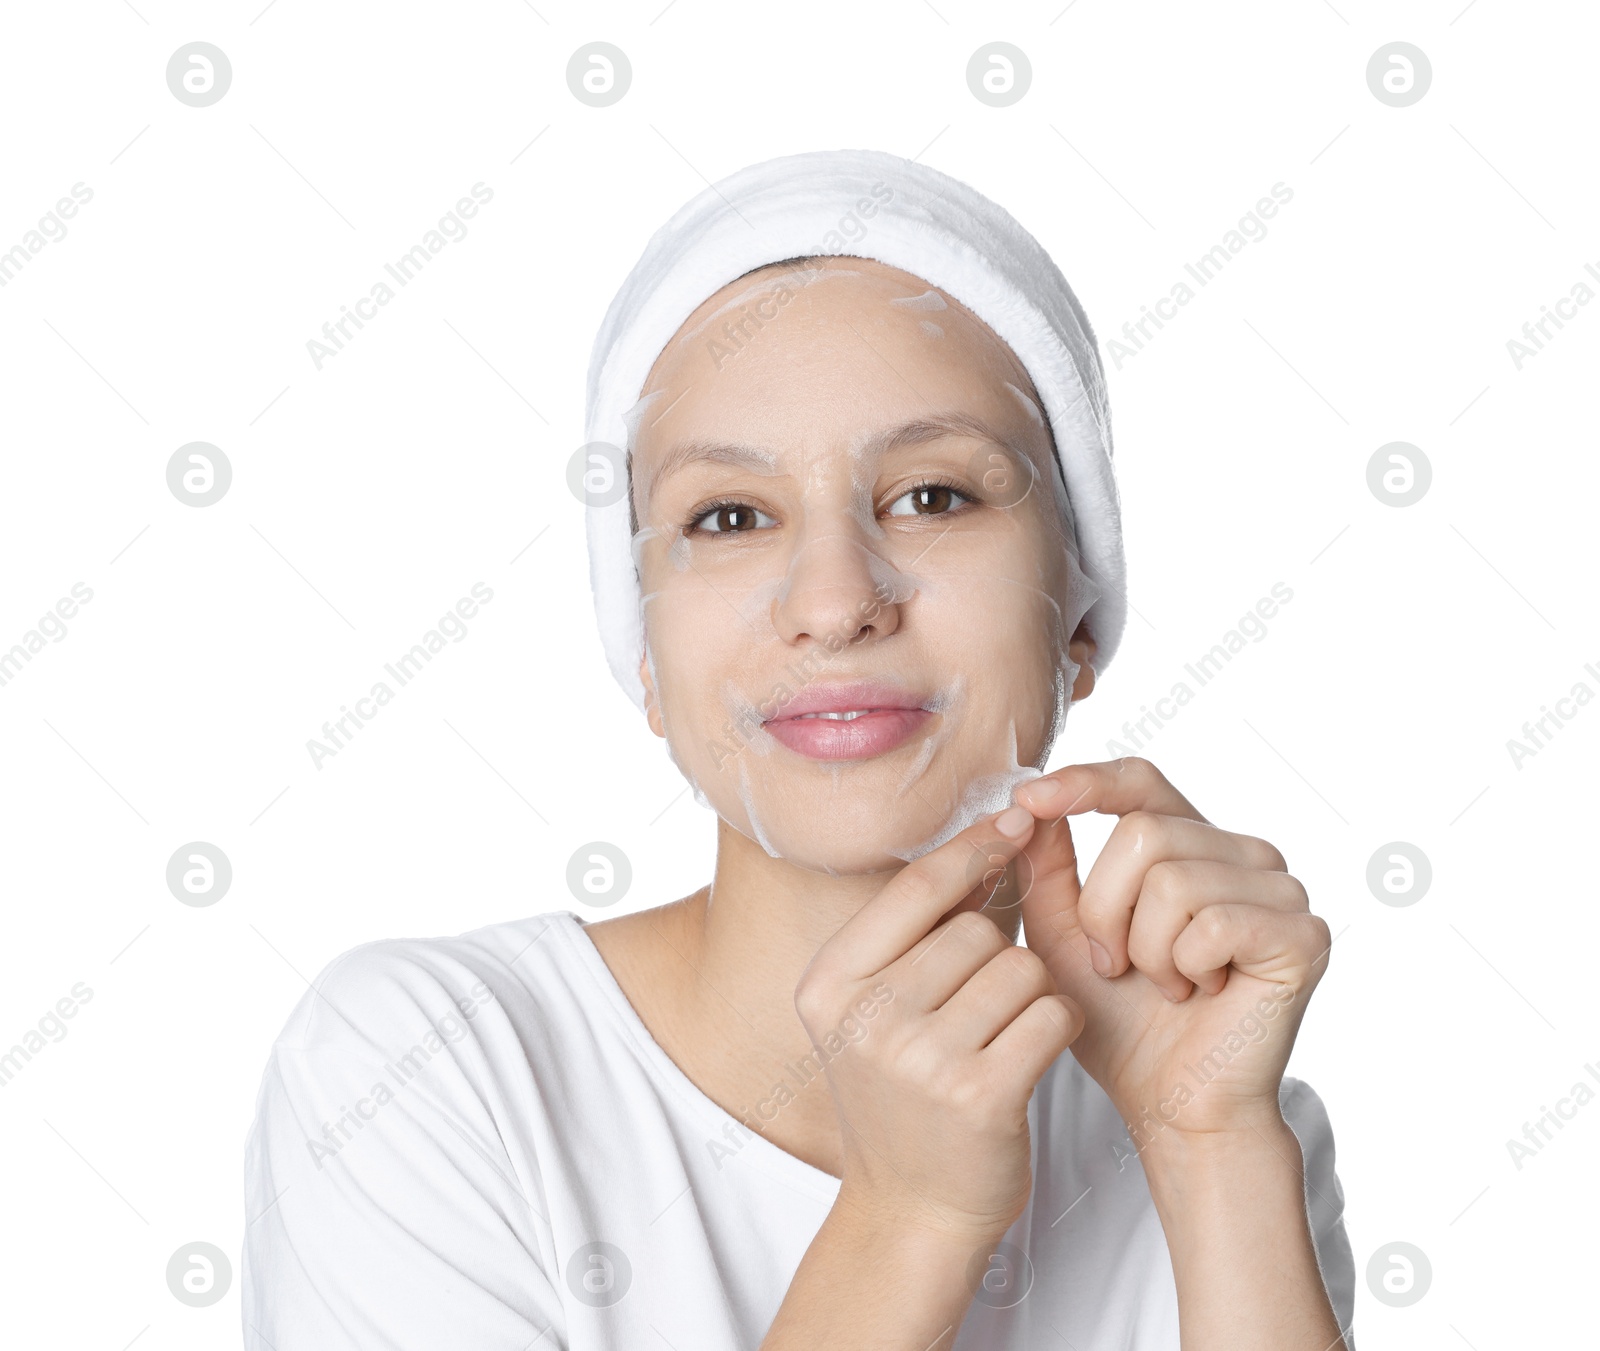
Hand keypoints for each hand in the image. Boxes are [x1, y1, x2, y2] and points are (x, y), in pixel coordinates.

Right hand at [795, 805, 1082, 1242]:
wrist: (909, 1213)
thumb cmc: (905, 1097)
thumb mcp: (880, 1009)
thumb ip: (925, 928)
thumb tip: (1003, 826)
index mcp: (829, 984)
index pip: (917, 886)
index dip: (974, 849)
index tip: (1015, 825)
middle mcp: (865, 1017)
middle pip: (974, 931)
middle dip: (1001, 954)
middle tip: (987, 1003)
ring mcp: (919, 1059)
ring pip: (1021, 970)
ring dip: (1033, 993)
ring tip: (1005, 1034)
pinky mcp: (979, 1096)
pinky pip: (1051, 1015)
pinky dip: (1058, 1025)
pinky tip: (1034, 1052)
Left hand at [1010, 758, 1331, 1146]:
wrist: (1170, 1104)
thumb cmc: (1119, 1022)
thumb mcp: (1060, 936)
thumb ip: (1046, 868)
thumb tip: (1031, 801)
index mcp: (1191, 843)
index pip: (1141, 780)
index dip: (1085, 782)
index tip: (1029, 801)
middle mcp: (1244, 854)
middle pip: (1144, 831)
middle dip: (1104, 909)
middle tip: (1117, 966)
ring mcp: (1282, 890)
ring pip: (1174, 879)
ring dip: (1145, 948)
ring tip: (1164, 984)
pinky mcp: (1303, 935)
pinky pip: (1213, 923)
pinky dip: (1185, 968)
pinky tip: (1200, 994)